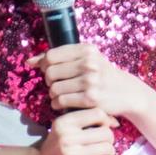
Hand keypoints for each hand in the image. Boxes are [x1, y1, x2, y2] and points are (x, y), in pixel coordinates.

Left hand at [28, 42, 154, 121]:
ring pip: (53, 89)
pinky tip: (65, 103)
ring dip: (53, 95)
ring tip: (62, 95)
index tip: (51, 72)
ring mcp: (90, 81)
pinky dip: (58, 104)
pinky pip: (60, 101)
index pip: (51, 56)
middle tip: (57, 85)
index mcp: (86, 50)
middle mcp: (88, 63)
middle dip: (49, 81)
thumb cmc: (101, 74)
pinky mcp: (90, 98)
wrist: (126, 92)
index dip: (45, 65)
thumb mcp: (85, 59)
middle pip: (49, 73)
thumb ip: (58, 58)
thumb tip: (29, 61)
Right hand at [32, 107, 119, 154]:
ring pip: (107, 148)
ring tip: (104, 153)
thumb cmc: (56, 146)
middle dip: (109, 138)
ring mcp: (71, 154)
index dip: (106, 120)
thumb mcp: (64, 128)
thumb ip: (84, 121)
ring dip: (110, 151)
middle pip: (106, 132)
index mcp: (64, 122)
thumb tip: (114, 121)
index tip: (105, 127)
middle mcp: (66, 136)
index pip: (97, 114)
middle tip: (104, 143)